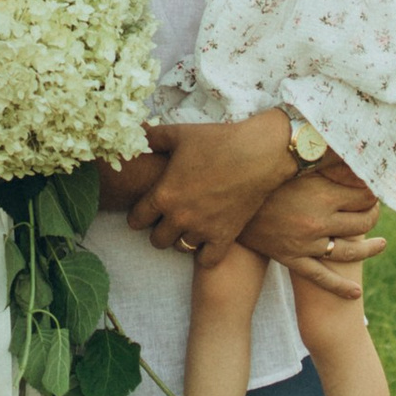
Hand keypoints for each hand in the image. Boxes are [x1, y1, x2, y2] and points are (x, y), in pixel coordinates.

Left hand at [124, 111, 293, 262]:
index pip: (136, 221)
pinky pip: (207, 260)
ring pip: (181, 248)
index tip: (147, 210)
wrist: (259, 153)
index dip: (138, 215)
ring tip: (189, 225)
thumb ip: (153, 138)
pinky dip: (205, 253)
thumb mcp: (180, 134)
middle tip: (168, 218)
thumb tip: (138, 135)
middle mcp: (180, 217)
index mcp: (164, 194)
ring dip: (182, 238)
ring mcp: (203, 229)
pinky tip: (208, 240)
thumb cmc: (218, 141)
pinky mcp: (225, 236)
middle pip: (157, 241)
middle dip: (159, 230)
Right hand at [237, 165, 384, 299]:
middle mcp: (318, 221)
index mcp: (321, 194)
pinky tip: (355, 293)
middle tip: (372, 210)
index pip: (365, 196)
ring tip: (381, 244)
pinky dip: (340, 287)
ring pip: (349, 252)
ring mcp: (305, 244)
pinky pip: (320, 277)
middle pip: (362, 223)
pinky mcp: (291, 258)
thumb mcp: (294, 160)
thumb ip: (323, 156)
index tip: (371, 189)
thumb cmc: (260, 170)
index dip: (372, 192)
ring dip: (369, 249)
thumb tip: (350, 147)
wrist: (224, 195)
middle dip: (372, 216)